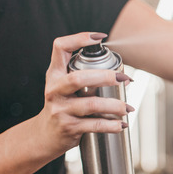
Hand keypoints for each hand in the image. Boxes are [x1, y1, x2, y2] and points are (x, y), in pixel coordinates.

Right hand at [34, 32, 133, 154]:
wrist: (44, 135)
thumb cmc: (62, 106)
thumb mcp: (64, 87)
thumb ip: (85, 76)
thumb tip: (123, 75)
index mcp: (54, 74)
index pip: (60, 48)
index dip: (79, 39)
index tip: (99, 38)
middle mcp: (54, 90)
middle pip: (79, 78)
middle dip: (105, 76)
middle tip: (124, 78)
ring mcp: (60, 109)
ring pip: (91, 104)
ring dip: (114, 105)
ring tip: (128, 107)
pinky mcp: (68, 127)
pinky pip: (94, 125)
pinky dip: (111, 125)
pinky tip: (121, 124)